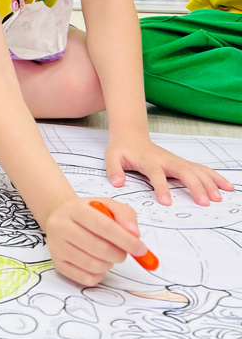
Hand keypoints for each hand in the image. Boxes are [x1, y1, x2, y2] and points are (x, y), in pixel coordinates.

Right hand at [44, 197, 146, 285]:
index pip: (104, 226)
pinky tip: (97, 263)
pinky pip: (87, 278)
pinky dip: (99, 275)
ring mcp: (55, 246)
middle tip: (123, 252)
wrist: (59, 217)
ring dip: (109, 264)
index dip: (126, 240)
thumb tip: (134, 235)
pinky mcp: (57, 263)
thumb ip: (125, 215)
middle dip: (119, 254)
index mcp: (73, 209)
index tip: (141, 249)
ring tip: (107, 255)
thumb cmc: (88, 213)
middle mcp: (60, 226)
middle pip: (99, 249)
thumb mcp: (107, 205)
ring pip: (94, 266)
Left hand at [106, 132, 233, 205]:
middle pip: (184, 172)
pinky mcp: (182, 163)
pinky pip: (201, 169)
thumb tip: (117, 183)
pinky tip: (226, 186)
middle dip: (195, 187)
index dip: (161, 187)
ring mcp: (176, 161)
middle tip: (205, 203)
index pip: (156, 174)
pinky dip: (214, 177)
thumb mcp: (111, 157)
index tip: (167, 202)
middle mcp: (166, 160)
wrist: (131, 135)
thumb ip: (114, 170)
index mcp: (148, 161)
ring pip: (196, 170)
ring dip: (209, 183)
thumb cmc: (122, 149)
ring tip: (219, 198)